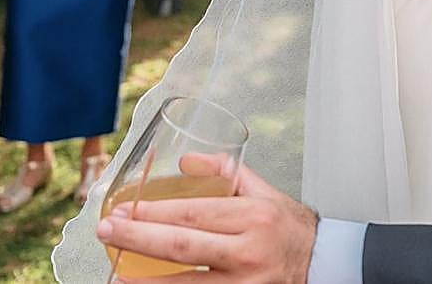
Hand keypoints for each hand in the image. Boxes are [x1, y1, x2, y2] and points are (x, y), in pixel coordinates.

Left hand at [97, 157, 316, 283]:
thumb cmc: (289, 227)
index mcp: (253, 216)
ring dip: (146, 281)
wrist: (324, 264)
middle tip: (107, 232)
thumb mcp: (264, 192)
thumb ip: (226, 172)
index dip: (155, 213)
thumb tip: (185, 159)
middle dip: (139, 239)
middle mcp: (248, 251)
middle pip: (183, 247)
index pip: (194, 213)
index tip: (125, 210)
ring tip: (115, 273)